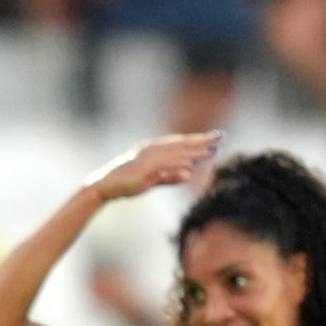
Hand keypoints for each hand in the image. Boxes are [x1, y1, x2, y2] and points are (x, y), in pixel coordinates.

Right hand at [87, 132, 221, 203]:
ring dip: (194, 151)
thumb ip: (170, 177)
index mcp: (153, 149)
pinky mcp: (144, 167)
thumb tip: (189, 174)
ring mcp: (148, 157)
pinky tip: (192, 165)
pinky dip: (179, 164)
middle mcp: (152, 148)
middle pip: (181, 143)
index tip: (213, 139)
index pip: (179, 143)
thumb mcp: (152, 180)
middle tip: (219, 138)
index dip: (197, 140)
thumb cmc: (126, 184)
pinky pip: (165, 165)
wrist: (105, 187)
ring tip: (211, 151)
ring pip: (176, 153)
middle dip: (201, 141)